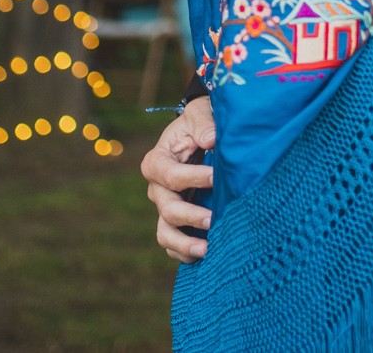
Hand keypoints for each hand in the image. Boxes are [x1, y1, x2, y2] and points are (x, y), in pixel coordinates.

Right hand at [143, 97, 215, 261]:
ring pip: (165, 233)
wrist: (198, 135)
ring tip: (206, 249)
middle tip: (213, 219)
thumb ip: (203, 124)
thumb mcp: (199, 115)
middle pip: (167, 208)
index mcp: (157, 161)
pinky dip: (184, 253)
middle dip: (190, 215)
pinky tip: (204, 257)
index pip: (169, 175)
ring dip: (184, 243)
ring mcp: (164, 207)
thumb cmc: (198, 124)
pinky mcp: (175, 222)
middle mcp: (157, 188)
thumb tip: (211, 140)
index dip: (192, 178)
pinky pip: (172, 245)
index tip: (215, 177)